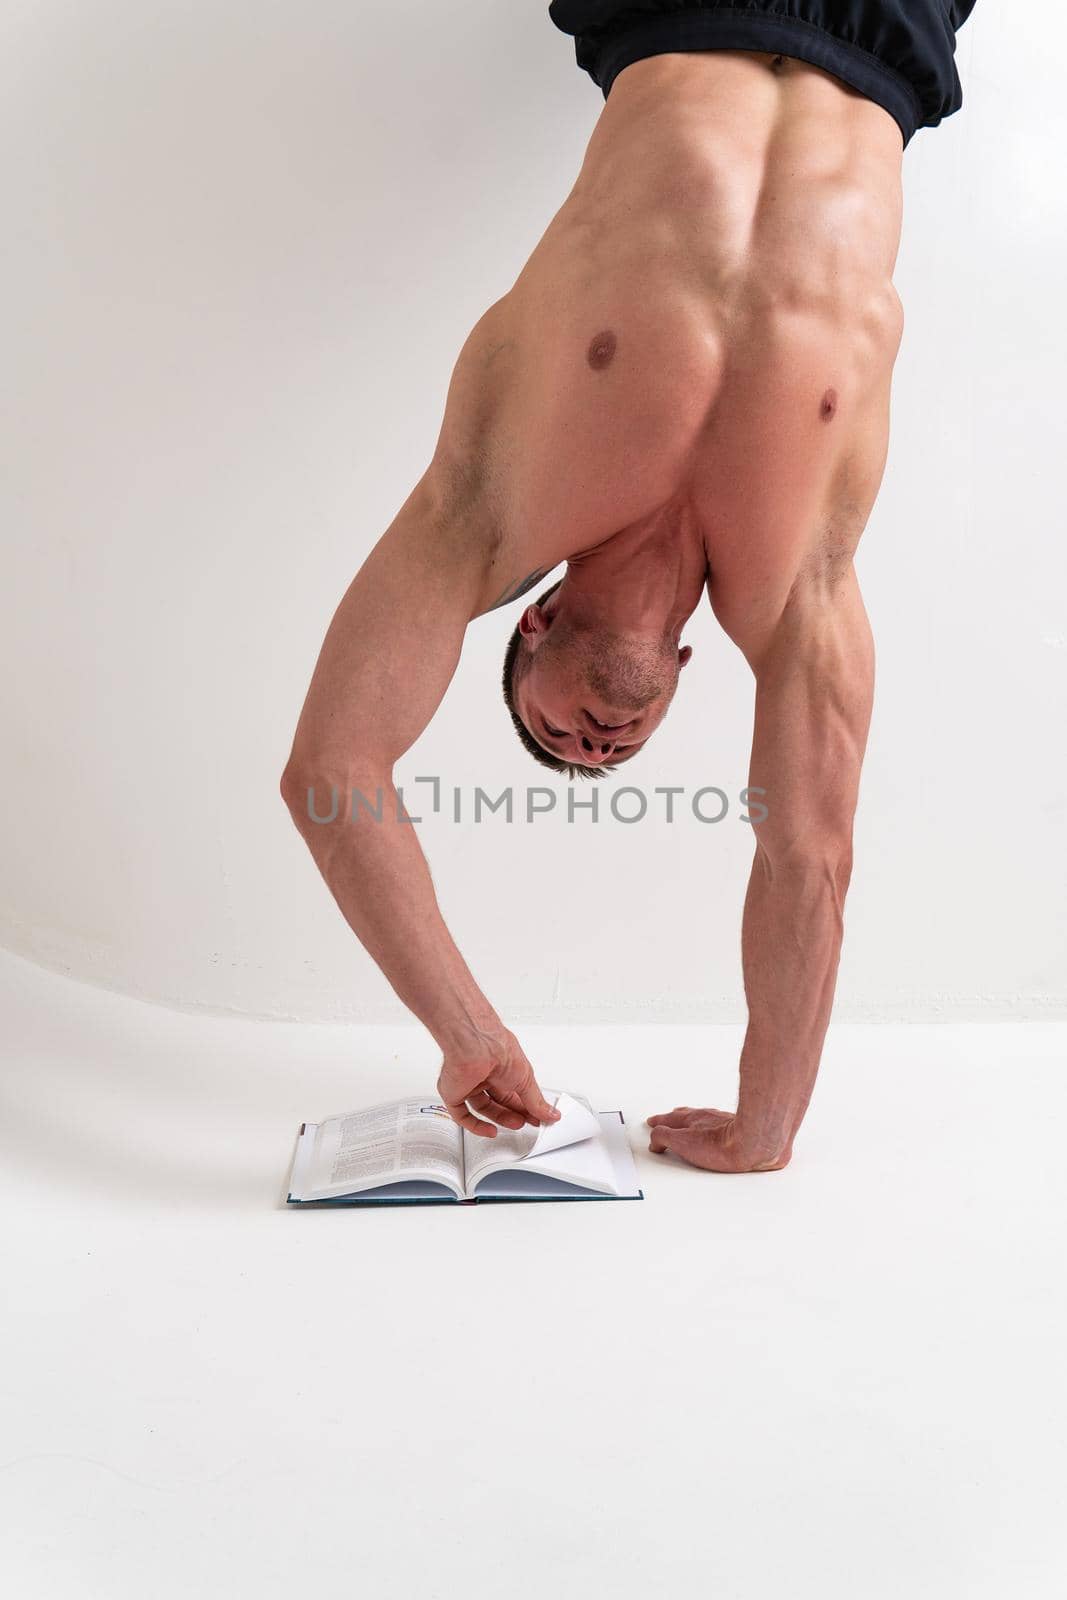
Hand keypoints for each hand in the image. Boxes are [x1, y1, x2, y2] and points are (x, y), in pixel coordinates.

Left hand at [437, 1022, 560, 1139]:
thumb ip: (536, 1101)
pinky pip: (462, 1114)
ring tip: (515, 1125)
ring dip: (499, 1119)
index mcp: (501, 1066)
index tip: (537, 1116)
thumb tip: (551, 1113)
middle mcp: (484, 1073)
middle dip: (514, 1113)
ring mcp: (468, 1083)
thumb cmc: (497, 1048)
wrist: (475, 1047)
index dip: (526, 1105)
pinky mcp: (454, 1093)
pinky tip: (489, 1130)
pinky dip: (476, 1126)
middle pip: (499, 1100)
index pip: (514, 1090)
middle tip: (528, 1122)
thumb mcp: (525, 1079)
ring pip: (482, 1107)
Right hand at [646, 1107, 790, 1172]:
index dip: (659, 1123)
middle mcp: (707, 1117)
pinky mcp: (741, 1129)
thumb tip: (656, 1139)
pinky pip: (721, 1124)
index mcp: (692, 1119)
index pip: (670, 1119)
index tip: (653, 1123)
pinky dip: (712, 1127)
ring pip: (704, 1118)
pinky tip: (718, 1132)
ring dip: (694, 1122)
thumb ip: (664, 1138)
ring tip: (690, 1126)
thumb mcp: (682, 1143)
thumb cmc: (723, 1145)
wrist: (756, 1143)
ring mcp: (724, 1121)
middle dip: (675, 1119)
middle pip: (686, 1115)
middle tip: (667, 1119)